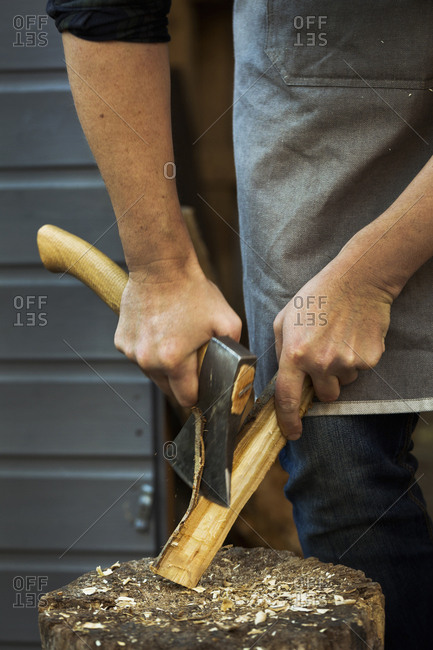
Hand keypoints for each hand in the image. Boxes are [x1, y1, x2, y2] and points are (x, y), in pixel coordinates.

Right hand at [114, 259, 241, 406]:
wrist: (160, 268)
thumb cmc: (192, 291)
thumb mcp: (227, 320)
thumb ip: (235, 349)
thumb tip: (237, 369)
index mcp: (173, 360)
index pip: (186, 398)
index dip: (198, 395)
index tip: (203, 386)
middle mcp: (148, 360)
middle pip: (167, 390)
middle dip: (180, 381)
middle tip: (191, 360)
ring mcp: (131, 352)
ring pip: (152, 373)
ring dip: (163, 365)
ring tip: (174, 341)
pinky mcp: (121, 341)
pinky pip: (138, 357)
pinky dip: (148, 350)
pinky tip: (158, 331)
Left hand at [273, 261, 392, 439]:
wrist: (357, 281)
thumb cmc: (316, 297)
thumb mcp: (284, 319)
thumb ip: (281, 350)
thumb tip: (283, 377)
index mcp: (295, 353)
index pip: (288, 398)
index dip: (288, 420)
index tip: (292, 433)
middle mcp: (321, 362)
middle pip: (324, 396)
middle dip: (322, 384)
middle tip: (323, 358)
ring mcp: (347, 362)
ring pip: (343, 383)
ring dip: (339, 370)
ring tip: (337, 340)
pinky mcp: (369, 359)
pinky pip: (359, 370)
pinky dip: (355, 359)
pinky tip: (351, 336)